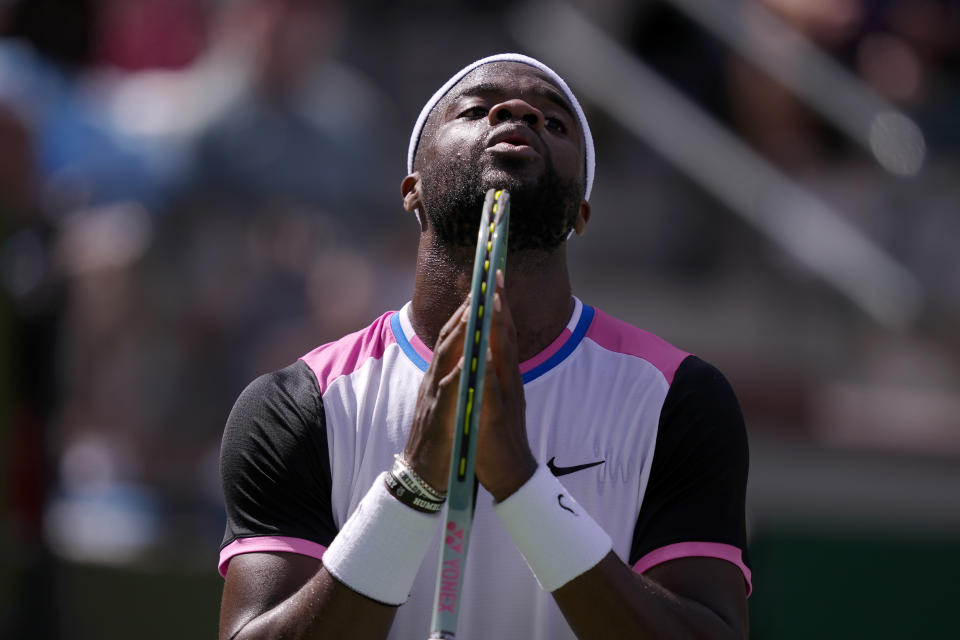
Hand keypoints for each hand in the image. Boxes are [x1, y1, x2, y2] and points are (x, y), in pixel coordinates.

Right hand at [403, 298, 468, 492]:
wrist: (424, 478)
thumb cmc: (443, 438)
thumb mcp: (450, 399)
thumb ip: (457, 375)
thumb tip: (471, 351)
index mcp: (442, 375)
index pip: (454, 335)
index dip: (468, 309)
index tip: (484, 284)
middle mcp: (435, 380)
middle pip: (449, 337)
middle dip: (467, 309)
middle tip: (483, 282)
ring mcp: (435, 398)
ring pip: (448, 357)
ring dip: (462, 331)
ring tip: (477, 308)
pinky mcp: (439, 419)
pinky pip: (449, 393)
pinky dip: (459, 374)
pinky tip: (470, 360)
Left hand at [475, 270, 537, 501]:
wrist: (512, 474)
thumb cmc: (497, 435)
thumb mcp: (494, 396)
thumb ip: (491, 371)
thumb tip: (483, 345)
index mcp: (504, 375)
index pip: (500, 332)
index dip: (497, 303)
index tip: (493, 275)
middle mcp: (507, 380)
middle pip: (504, 335)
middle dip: (499, 304)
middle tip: (495, 274)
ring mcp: (504, 397)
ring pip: (500, 356)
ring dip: (496, 327)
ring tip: (491, 300)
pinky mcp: (495, 418)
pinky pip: (491, 390)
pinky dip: (488, 370)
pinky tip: (483, 354)